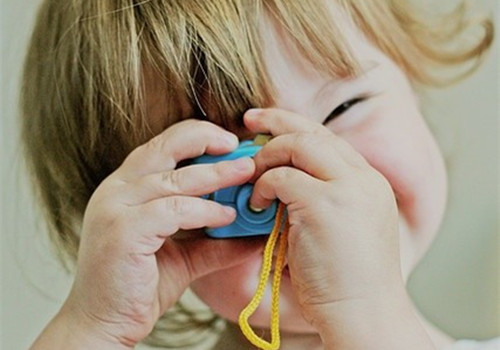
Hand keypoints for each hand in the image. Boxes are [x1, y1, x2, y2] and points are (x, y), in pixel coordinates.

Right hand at [58, 120, 263, 347]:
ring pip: (174, 179)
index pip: (162, 146)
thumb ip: (214, 240)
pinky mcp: (123, 231)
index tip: (230, 142)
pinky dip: (205, 211)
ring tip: (247, 174)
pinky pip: (173, 210)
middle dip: (206, 140)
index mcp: (125, 187)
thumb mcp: (184, 255)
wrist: (103, 324)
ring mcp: (115, 208)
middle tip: (240, 146)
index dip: (197, 137)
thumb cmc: (138, 286)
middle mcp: (116, 190)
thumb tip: (253, 232)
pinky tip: (227, 216)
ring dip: (216, 174)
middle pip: (165, 148)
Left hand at [244, 108, 404, 329]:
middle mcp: (363, 178)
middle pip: (314, 131)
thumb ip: (321, 199)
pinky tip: (256, 205)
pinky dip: (263, 185)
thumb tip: (278, 183)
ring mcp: (347, 188)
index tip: (270, 126)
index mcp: (369, 183)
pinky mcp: (325, 204)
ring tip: (251, 175)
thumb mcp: (342, 229)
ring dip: (267, 156)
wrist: (365, 314)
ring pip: (299, 144)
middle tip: (250, 120)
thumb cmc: (347, 281)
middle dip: (277, 120)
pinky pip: (282, 176)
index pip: (329, 140)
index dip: (297, 128)